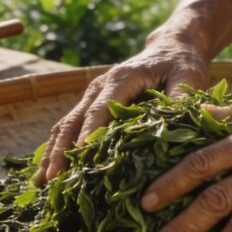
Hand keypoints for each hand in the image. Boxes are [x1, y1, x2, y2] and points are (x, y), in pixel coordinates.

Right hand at [34, 40, 209, 184]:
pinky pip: (68, 127)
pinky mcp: (92, 106)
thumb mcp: (188, 75)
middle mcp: (99, 86)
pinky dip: (56, 149)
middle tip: (54, 178)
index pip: (101, 107)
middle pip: (75, 119)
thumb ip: (181, 97)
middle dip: (62, 149)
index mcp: (121, 78)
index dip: (90, 130)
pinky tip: (48, 173)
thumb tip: (178, 121)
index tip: (80, 154)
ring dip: (53, 152)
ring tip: (42, 183)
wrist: (170, 49)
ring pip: (65, 125)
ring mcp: (93, 96)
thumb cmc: (181, 64)